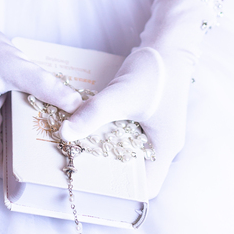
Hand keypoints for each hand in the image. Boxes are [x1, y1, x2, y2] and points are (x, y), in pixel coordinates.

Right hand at [0, 0, 81, 175]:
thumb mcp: (14, 65)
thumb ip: (44, 85)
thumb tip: (75, 104)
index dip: (15, 171)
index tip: (42, 168)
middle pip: (0, 148)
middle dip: (27, 149)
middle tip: (56, 145)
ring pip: (2, 130)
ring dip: (24, 129)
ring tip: (54, 126)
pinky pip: (1, 114)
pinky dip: (19, 113)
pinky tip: (38, 103)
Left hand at [60, 0, 222, 197]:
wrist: (168, 41)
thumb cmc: (154, 71)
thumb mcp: (123, 94)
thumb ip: (95, 114)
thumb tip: (65, 134)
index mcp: (164, 148)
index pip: (144, 188)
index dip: (120, 192)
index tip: (92, 186)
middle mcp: (160, 144)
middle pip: (132, 171)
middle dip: (105, 171)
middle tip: (76, 166)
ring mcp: (153, 129)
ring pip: (125, 152)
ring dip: (103, 150)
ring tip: (76, 149)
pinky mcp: (144, 115)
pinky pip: (123, 133)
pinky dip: (105, 132)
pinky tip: (86, 126)